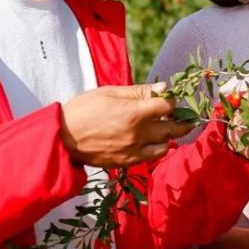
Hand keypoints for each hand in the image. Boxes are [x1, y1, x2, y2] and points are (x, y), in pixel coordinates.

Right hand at [59, 82, 192, 167]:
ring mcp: (134, 150)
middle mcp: (138, 134)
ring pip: (166, 144)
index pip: (168, 106)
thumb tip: (164, 87)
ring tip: (165, 127)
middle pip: (173, 128)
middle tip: (186, 116)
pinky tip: (152, 140)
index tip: (169, 97)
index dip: (171, 100)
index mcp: (134, 113)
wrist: (63, 138)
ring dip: (169, 135)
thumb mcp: (110, 92)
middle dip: (183, 120)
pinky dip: (157, 148)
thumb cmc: (84, 109)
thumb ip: (139, 91)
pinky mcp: (127, 161)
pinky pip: (152, 156)